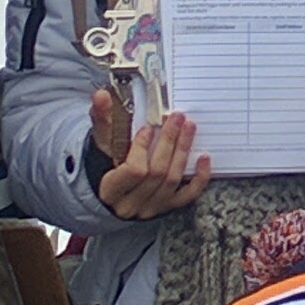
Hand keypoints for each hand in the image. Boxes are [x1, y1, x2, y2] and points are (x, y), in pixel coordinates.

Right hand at [88, 85, 208, 219]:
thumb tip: (101, 95)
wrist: (108, 189)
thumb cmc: (103, 163)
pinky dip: (199, 178)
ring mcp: (150, 208)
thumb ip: (101, 118)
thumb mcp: (100, 142)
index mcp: (110, 190)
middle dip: (169, 142)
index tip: (149, 128)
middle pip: (156, 173)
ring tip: (189, 127)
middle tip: (177, 117)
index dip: (143, 149)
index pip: (133, 171)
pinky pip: (187, 196)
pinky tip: (204, 157)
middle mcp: (130, 204)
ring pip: (172, 180)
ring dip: (183, 151)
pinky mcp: (166, 207)